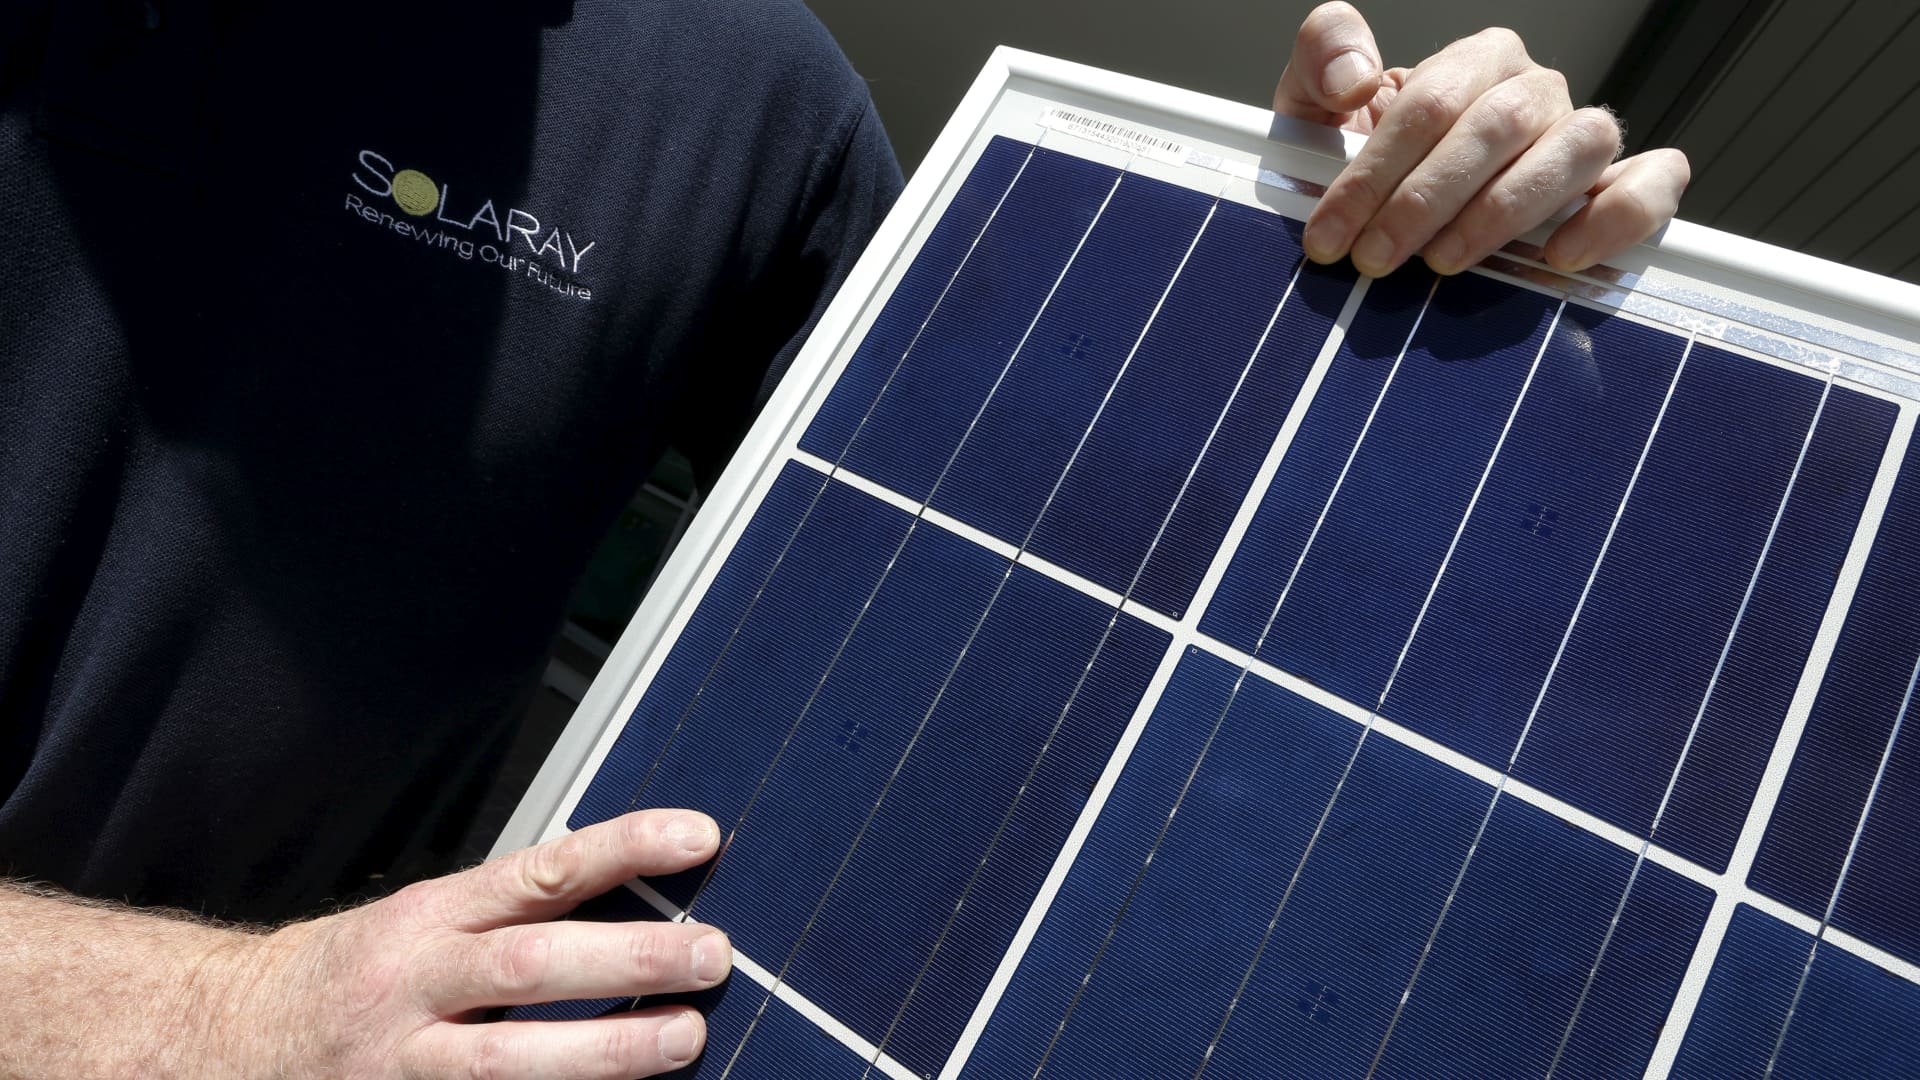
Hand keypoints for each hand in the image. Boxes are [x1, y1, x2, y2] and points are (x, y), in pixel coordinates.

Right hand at [234, 809, 729, 1078]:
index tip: (698, 836)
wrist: (226, 1039)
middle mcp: (414, 982)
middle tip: (712, 955)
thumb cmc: (348, 975)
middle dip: (628, 959)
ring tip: (683, 1038)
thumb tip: (635, 900)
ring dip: (606, 1051)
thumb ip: (513, 915)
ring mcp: (401, 1063)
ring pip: (509, 1061)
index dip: (622, 849)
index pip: (540, 870)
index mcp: (430, 916)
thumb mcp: (422, 921)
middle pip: (531, 966)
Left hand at [1275, 2, 1689, 276]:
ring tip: (1445, 261)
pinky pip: (1653, 182)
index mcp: (1475, 61)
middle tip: (1375, 258)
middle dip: (1423, 201)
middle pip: (1497, 127)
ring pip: (1576, 148)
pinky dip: (1617, 216)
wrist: (1397, 210)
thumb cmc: (1362, 156)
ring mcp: (1581, 136)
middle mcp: (1536, 90)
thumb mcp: (1319, 103)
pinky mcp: (1619, 183)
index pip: (1429, 104)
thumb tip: (1358, 79)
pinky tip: (1559, 256)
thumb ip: (1324, 56)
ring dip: (1505, 211)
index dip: (1374, 173)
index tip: (1331, 234)